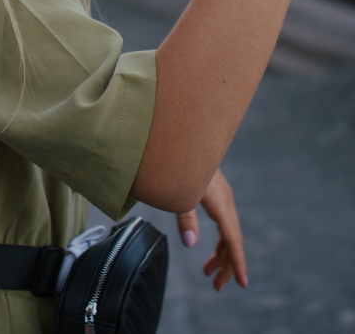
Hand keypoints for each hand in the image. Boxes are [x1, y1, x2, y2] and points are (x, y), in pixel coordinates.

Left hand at [175, 169, 246, 291]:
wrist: (184, 135)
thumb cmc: (181, 161)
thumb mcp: (180, 190)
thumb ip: (185, 218)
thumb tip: (191, 245)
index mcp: (220, 202)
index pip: (232, 238)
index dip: (237, 262)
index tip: (243, 283)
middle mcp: (225, 200)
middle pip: (232, 239)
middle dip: (226, 265)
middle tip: (215, 287)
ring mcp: (223, 197)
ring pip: (228, 232)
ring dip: (220, 255)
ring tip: (207, 274)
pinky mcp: (217, 194)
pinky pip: (223, 223)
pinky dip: (219, 241)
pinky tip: (211, 252)